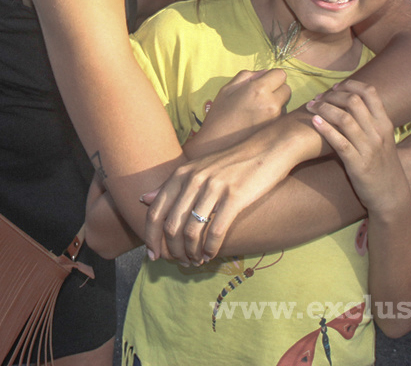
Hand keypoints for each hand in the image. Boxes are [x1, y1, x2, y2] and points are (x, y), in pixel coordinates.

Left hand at [142, 112, 303, 265]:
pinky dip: (210, 248)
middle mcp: (193, 179)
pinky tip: (212, 255)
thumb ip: (171, 185)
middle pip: (171, 225)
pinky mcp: (235, 197)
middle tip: (179, 262)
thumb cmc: (231, 162)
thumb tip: (143, 198)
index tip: (153, 255)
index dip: (151, 237)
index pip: (155, 212)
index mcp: (181, 173)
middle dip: (172, 250)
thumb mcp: (197, 167)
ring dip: (191, 252)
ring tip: (196, 261)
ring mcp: (213, 187)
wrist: (267, 148)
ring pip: (191, 231)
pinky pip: (215, 231)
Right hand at [197, 69, 289, 146]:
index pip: (281, 74)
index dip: (273, 77)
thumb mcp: (227, 90)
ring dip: (277, 104)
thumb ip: (246, 76)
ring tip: (259, 112)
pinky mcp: (277, 131)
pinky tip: (261, 122)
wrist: (216, 146)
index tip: (265, 82)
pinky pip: (282, 118)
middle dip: (277, 90)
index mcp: (258, 89)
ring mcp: (276, 119)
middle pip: (287, 89)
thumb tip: (264, 73)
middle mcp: (271, 103)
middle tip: (263, 97)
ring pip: (285, 104)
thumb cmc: (219, 116)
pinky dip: (275, 117)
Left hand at [308, 81, 409, 214]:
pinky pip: (340, 142)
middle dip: (331, 95)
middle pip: (353, 101)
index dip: (350, 85)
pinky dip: (326, 129)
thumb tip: (348, 103)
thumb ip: (370, 122)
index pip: (369, 92)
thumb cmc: (383, 166)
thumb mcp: (383, 140)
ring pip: (344, 118)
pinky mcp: (358, 164)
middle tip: (317, 98)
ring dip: (323, 108)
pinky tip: (314, 122)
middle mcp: (378, 133)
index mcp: (385, 124)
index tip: (335, 87)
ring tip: (310, 107)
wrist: (391, 196)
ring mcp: (368, 148)